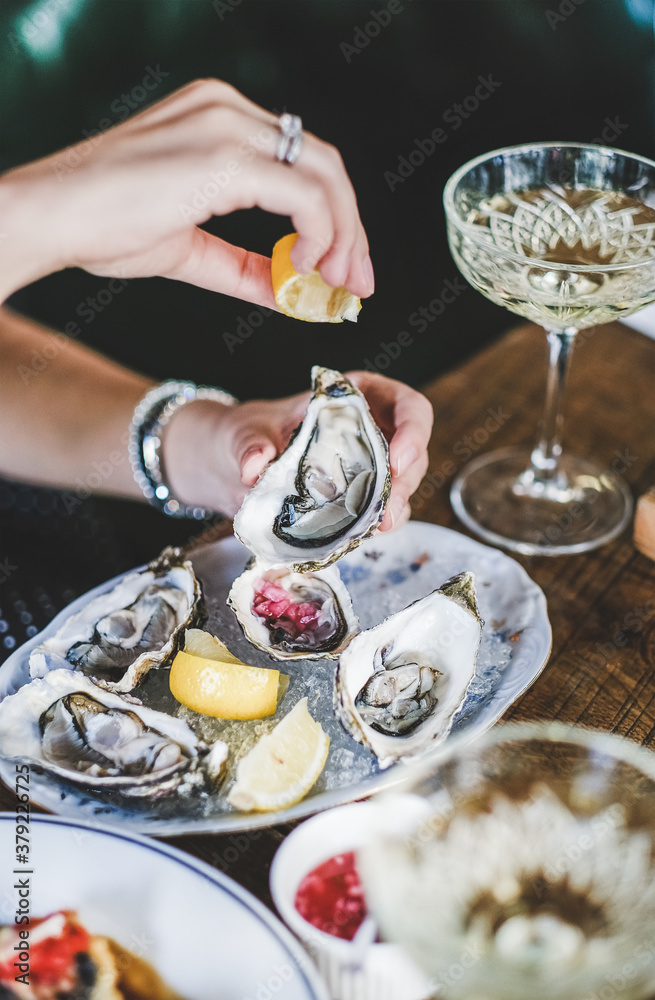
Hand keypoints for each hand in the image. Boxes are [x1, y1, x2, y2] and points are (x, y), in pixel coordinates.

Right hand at [0, 79, 373, 304]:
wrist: (49, 216)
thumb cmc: (101, 226)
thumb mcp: (188, 248)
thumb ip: (242, 266)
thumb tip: (288, 294)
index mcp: (219, 119)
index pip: (301, 163)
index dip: (334, 219)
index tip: (340, 269)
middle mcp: (229, 110)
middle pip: (325, 164)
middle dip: (352, 230)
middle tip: (356, 284)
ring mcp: (228, 126)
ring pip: (325, 175)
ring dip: (343, 237)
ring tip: (334, 285)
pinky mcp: (225, 155)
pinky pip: (304, 194)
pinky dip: (319, 235)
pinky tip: (304, 269)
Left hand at [163, 372, 432, 531]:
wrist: (229, 466)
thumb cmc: (245, 434)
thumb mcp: (243, 433)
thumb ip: (249, 445)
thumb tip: (255, 466)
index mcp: (354, 398)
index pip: (407, 405)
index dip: (413, 429)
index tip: (399, 459)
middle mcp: (370, 430)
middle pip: (412, 450)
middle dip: (405, 479)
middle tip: (386, 505)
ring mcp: (368, 466)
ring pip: (403, 483)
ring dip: (396, 504)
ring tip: (380, 524)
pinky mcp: (357, 498)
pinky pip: (382, 510)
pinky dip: (379, 522)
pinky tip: (368, 532)